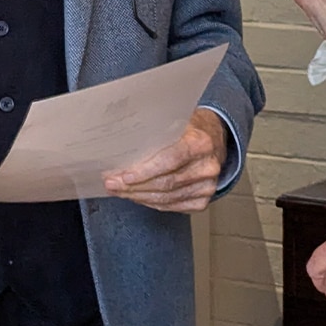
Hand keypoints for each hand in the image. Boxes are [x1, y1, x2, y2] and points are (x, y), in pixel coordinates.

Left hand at [103, 107, 226, 212]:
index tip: (123, 176)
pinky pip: (172, 206)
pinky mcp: (203, 199)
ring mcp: (207, 186)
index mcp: (200, 142)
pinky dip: (152, 202)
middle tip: (112, 184)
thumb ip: (153, 129)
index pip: (170, 160)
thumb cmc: (188, 128)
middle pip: (166, 183)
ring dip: (139, 196)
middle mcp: (207, 166)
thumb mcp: (174, 119)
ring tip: (119, 191)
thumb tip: (118, 140)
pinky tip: (137, 196)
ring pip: (167, 198)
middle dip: (134, 186)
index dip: (145, 171)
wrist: (213, 139)